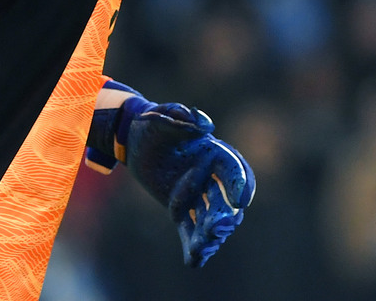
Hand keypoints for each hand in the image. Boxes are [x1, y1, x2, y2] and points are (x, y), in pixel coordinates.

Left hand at [108, 98, 255, 266]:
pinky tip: (194, 261)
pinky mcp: (180, 211)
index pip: (234, 169)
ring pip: (209, 219)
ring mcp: (196, 196)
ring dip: (210, 236)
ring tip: (204, 248)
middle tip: (219, 228)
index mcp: (212, 153)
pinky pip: (190, 230)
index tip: (241, 199)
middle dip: (225, 215)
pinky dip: (193, 246)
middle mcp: (209, 178)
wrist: (134, 140)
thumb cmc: (151, 124)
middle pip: (225, 200)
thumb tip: (205, 125)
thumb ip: (181, 115)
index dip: (241, 183)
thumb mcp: (161, 115)